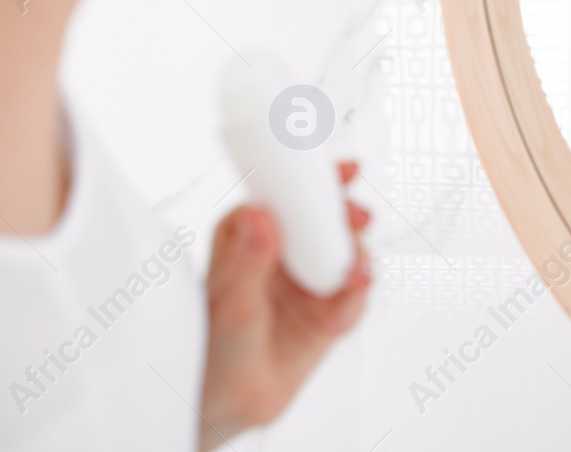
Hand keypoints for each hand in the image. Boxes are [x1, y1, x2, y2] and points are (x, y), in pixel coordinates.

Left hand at [197, 160, 372, 449]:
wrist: (227, 401)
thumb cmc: (211, 346)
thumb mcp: (229, 301)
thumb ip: (247, 260)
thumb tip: (260, 216)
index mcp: (250, 232)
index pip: (287, 192)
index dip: (317, 175)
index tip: (344, 169)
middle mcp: (282, 250)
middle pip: (325, 217)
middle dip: (348, 215)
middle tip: (358, 219)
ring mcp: (308, 279)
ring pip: (346, 253)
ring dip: (357, 260)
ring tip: (355, 277)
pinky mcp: (328, 308)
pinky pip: (353, 296)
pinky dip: (355, 300)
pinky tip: (343, 312)